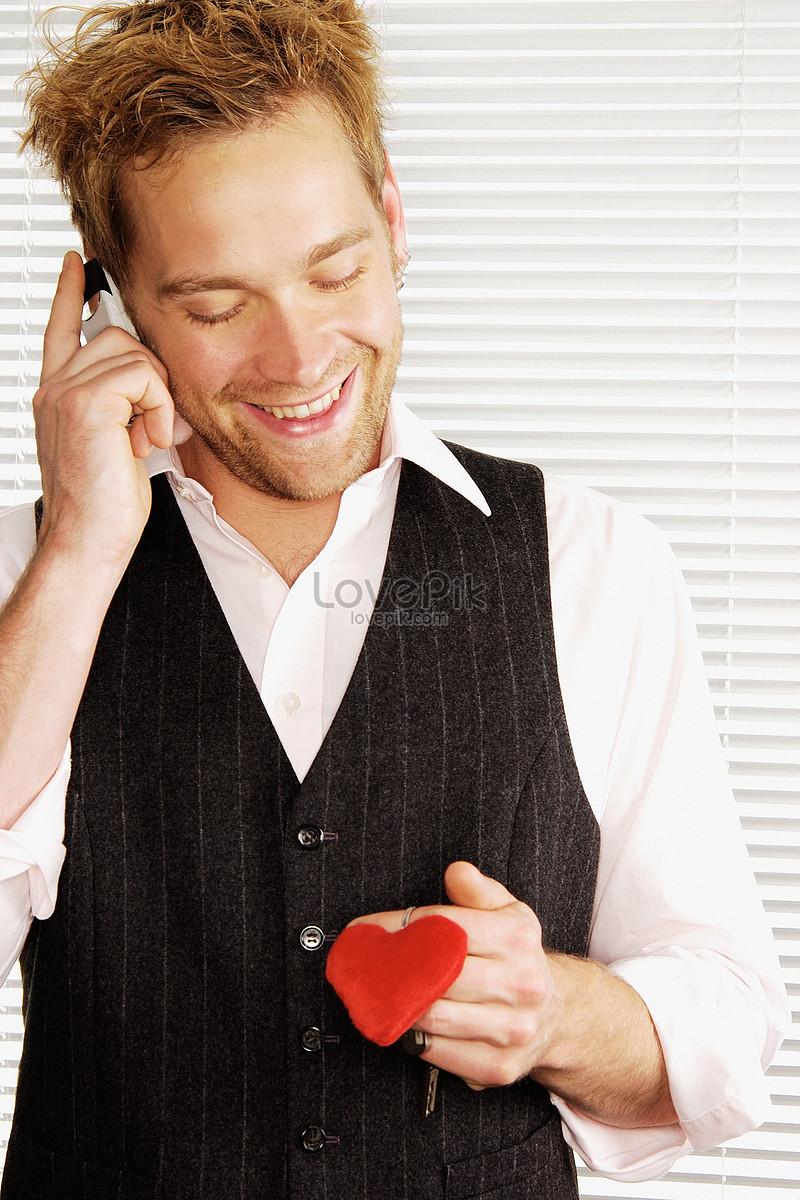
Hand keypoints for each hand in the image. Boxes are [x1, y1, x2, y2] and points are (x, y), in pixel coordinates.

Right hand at [32, 251, 173, 560]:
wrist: (89, 540)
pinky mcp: (86, 403)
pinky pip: (143, 375)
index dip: (71, 294)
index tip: (79, 263)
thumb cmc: (107, 505)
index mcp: (58, 395)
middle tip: (152, 426)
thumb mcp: (120, 443)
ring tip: (147, 438)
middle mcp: (55, 388)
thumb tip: (156, 386)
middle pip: (117, 337)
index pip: (62, 330)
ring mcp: (66, 392)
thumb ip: (126, 406)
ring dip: (157, 397)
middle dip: (151, 377)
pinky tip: (147, 440)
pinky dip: (159, 408)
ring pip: (134, 354)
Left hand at [349, 861, 562, 1089]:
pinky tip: (404, 1022)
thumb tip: (457, 871)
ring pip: (434, 1017)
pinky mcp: (498, 1068)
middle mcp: (521, 984)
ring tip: (374, 993)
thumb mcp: (508, 913)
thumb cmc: (517, 956)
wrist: (556, 1016)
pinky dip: (414, 1039)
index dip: (398, 927)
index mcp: (517, 939)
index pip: (444, 928)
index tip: (366, 931)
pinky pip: (439, 1052)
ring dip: (396, 1006)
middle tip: (360, 965)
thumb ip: (478, 890)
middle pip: (436, 975)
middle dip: (390, 969)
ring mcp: (512, 1030)